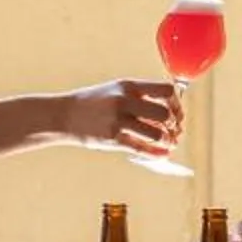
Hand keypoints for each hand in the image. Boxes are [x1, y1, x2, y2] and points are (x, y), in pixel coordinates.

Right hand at [65, 79, 182, 157]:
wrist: (64, 114)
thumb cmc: (93, 103)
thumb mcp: (116, 89)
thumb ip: (139, 96)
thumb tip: (168, 109)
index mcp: (128, 86)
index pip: (165, 91)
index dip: (176, 103)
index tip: (176, 112)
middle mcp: (124, 101)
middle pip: (164, 114)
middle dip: (174, 125)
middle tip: (174, 131)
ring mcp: (118, 120)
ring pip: (156, 134)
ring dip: (167, 141)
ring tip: (168, 143)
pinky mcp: (112, 138)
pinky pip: (141, 149)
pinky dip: (156, 154)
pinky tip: (163, 155)